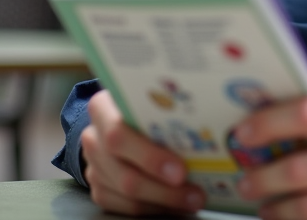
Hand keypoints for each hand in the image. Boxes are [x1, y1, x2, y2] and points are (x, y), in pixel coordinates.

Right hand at [80, 89, 205, 215]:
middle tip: (195, 193)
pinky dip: (153, 208)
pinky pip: (125, 207)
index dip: (150, 157)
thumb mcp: (152, 100)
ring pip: (126, 193)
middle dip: (164, 188)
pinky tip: (175, 204)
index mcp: (103, 109)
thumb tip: (213, 127)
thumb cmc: (144, 106)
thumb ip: (168, 110)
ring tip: (193, 200)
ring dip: (164, 201)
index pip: (119, 134)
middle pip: (125, 172)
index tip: (180, 171)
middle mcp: (93, 138)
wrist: (117, 118)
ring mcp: (94, 166)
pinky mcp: (99, 188)